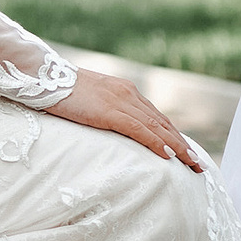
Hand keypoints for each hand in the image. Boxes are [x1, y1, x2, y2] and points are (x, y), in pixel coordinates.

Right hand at [46, 69, 204, 170]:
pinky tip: (168, 156)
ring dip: (178, 147)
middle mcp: (128, 93)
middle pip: (163, 123)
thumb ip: (101, 111)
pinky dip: (157, 143)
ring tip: (192, 164)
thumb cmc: (58, 91)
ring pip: (157, 127)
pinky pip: (140, 130)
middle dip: (182, 144)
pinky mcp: (110, 111)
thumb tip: (106, 127)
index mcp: (124, 91)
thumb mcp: (86, 101)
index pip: (155, 117)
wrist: (42, 76)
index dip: (173, 135)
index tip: (185, 152)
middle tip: (198, 164)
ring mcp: (120, 101)